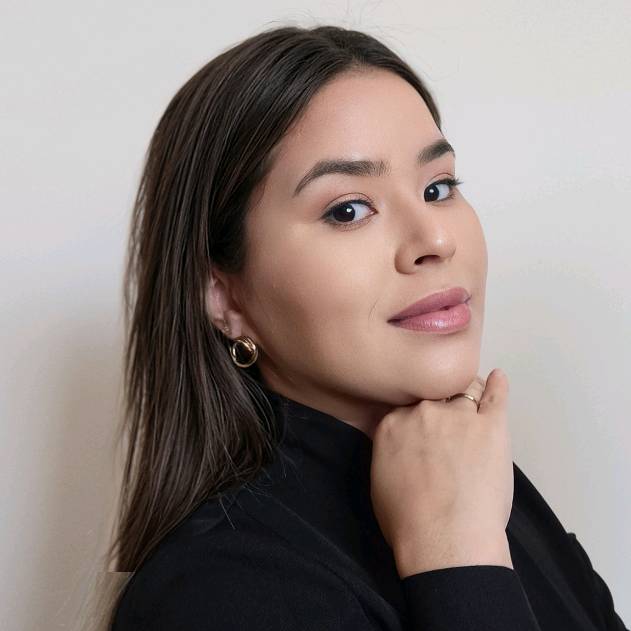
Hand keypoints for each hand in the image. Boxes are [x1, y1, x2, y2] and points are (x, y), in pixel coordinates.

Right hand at [370, 369, 514, 576]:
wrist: (444, 540)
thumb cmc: (407, 521)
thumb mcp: (379, 479)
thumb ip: (388, 449)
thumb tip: (396, 442)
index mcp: (393, 423)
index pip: (404, 405)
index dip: (415, 416)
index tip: (421, 427)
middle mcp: (423, 411)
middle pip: (433, 395)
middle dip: (438, 406)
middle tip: (447, 425)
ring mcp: (459, 416)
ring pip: (464, 391)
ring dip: (467, 397)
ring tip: (472, 406)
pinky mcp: (491, 426)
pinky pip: (496, 397)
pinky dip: (499, 387)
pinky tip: (500, 379)